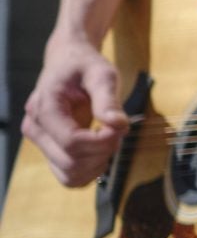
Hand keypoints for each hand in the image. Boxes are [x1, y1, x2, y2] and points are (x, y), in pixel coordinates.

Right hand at [23, 33, 130, 188]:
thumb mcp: (102, 74)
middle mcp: (35, 128)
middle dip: (103, 152)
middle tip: (117, 130)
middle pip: (71, 162)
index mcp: (45, 107)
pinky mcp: (48, 149)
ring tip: (108, 140)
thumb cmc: (85, 65)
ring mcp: (40, 141)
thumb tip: (119, 125)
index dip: (103, 141)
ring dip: (97, 165)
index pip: (72, 142)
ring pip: (69, 175)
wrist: (68, 61)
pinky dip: (89, 171)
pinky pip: (68, 176)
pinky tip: (101, 152)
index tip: (120, 126)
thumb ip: (108, 100)